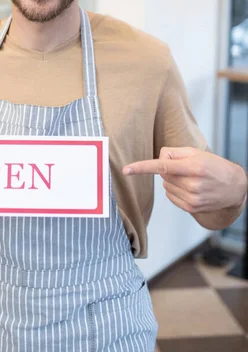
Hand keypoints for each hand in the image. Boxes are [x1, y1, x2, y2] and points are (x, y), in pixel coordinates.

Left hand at [123, 147, 246, 214]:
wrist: (234, 187)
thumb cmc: (213, 165)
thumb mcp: (196, 152)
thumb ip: (174, 152)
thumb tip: (158, 159)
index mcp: (193, 166)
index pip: (162, 166)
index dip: (142, 167)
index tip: (127, 170)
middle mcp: (193, 184)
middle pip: (163, 174)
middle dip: (169, 169)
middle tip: (186, 168)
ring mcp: (192, 198)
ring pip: (166, 185)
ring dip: (172, 180)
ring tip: (191, 179)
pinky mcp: (191, 207)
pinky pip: (170, 196)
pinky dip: (175, 190)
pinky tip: (189, 188)